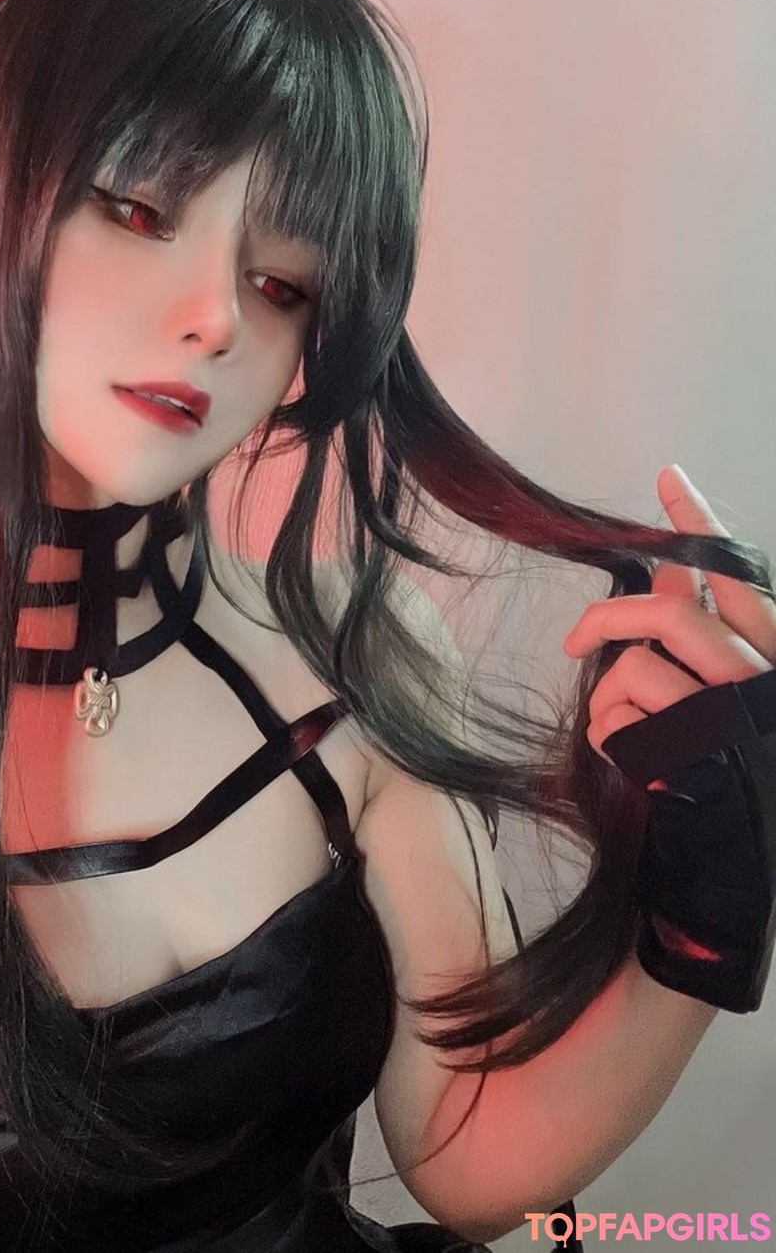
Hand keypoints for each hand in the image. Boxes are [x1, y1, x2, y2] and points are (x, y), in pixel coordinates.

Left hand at [562, 465, 775, 774]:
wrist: (743, 851)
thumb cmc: (728, 766)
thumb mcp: (723, 692)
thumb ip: (700, 635)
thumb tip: (667, 575)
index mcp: (773, 652)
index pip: (737, 575)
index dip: (700, 526)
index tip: (669, 478)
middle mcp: (759, 677)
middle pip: (670, 615)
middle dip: (609, 621)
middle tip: (575, 639)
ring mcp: (730, 718)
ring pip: (638, 669)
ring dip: (610, 701)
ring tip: (625, 733)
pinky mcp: (697, 757)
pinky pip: (622, 723)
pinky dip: (610, 739)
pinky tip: (635, 767)